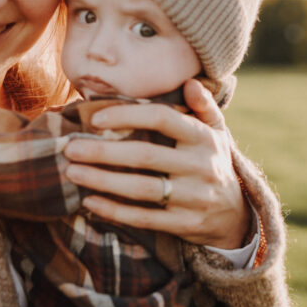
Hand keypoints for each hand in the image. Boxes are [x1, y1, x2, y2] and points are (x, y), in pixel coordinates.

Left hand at [64, 78, 250, 248]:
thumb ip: (203, 106)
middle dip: (103, 152)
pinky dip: (114, 211)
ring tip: (72, 172)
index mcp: (204, 137)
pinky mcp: (185, 224)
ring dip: (103, 181)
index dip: (128, 116)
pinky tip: (90, 201)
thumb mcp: (216, 132)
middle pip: (145, 155)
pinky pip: (144, 218)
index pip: (163, 119)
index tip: (95, 119)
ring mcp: (194, 198)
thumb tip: (189, 82)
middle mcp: (201, 166)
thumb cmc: (213, 162)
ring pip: (141, 189)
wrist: (236, 215)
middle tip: (70, 148)